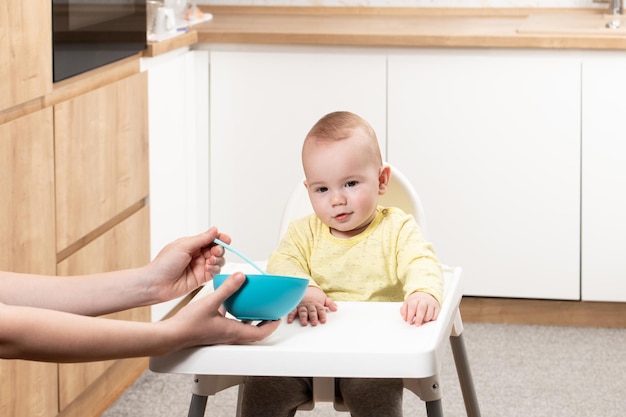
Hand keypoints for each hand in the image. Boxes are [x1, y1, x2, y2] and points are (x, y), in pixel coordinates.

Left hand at [145, 227, 230, 302]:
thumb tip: (214, 230)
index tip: (226, 239)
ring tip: (210, 261)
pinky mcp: (202, 278)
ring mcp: (200, 266)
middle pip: (216, 249)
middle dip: (219, 249)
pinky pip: (215, 272)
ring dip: (218, 259)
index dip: (220, 238)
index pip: (210, 238)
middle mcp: (197, 254)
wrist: (156, 284)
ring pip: (218, 260)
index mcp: (191, 244)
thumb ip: (201, 239)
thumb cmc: (163, 264)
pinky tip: (208, 268)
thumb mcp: (183, 246)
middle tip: (216, 251)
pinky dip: (215, 269)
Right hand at [166, 272, 280, 347]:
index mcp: (233, 332)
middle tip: (271, 312)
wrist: (171, 335)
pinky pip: (231, 324)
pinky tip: (230, 304)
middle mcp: (229, 336)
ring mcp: (221, 334)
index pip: (260, 333)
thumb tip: (241, 277)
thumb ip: (227, 288)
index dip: (272, 326)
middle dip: (264, 323)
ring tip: (255, 307)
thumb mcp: (210, 302)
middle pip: (254, 333)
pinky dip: (236, 316)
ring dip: (251, 320)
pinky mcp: (213, 331)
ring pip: (242, 329)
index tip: (278, 317)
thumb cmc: (188, 325)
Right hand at [287, 286, 336, 325]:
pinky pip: (293, 310)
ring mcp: (302, 305)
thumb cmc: (315, 295)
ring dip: (303, 317)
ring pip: (303, 311)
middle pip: (312, 311)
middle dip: (313, 317)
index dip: (322, 315)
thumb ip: (329, 303)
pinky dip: (291, 315)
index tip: (323, 321)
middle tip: (314, 323)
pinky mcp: (295, 306)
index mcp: (317, 304)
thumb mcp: (324, 298)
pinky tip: (290, 320)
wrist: (305, 287)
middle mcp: (309, 305)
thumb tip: (335, 308)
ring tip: (304, 323)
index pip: (321, 310)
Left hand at [400, 291, 439, 325]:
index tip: (409, 321)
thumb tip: (405, 318)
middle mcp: (424, 300)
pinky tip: (428, 318)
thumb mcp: (407, 304)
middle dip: (419, 318)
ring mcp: (431, 304)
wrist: (425, 294)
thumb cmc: (415, 302)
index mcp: (415, 299)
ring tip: (423, 320)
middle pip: (422, 308)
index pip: (412, 306)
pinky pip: (436, 315)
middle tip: (417, 324)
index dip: (410, 315)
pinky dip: (432, 318)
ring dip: (426, 319)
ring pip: (429, 313)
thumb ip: (403, 311)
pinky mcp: (437, 307)